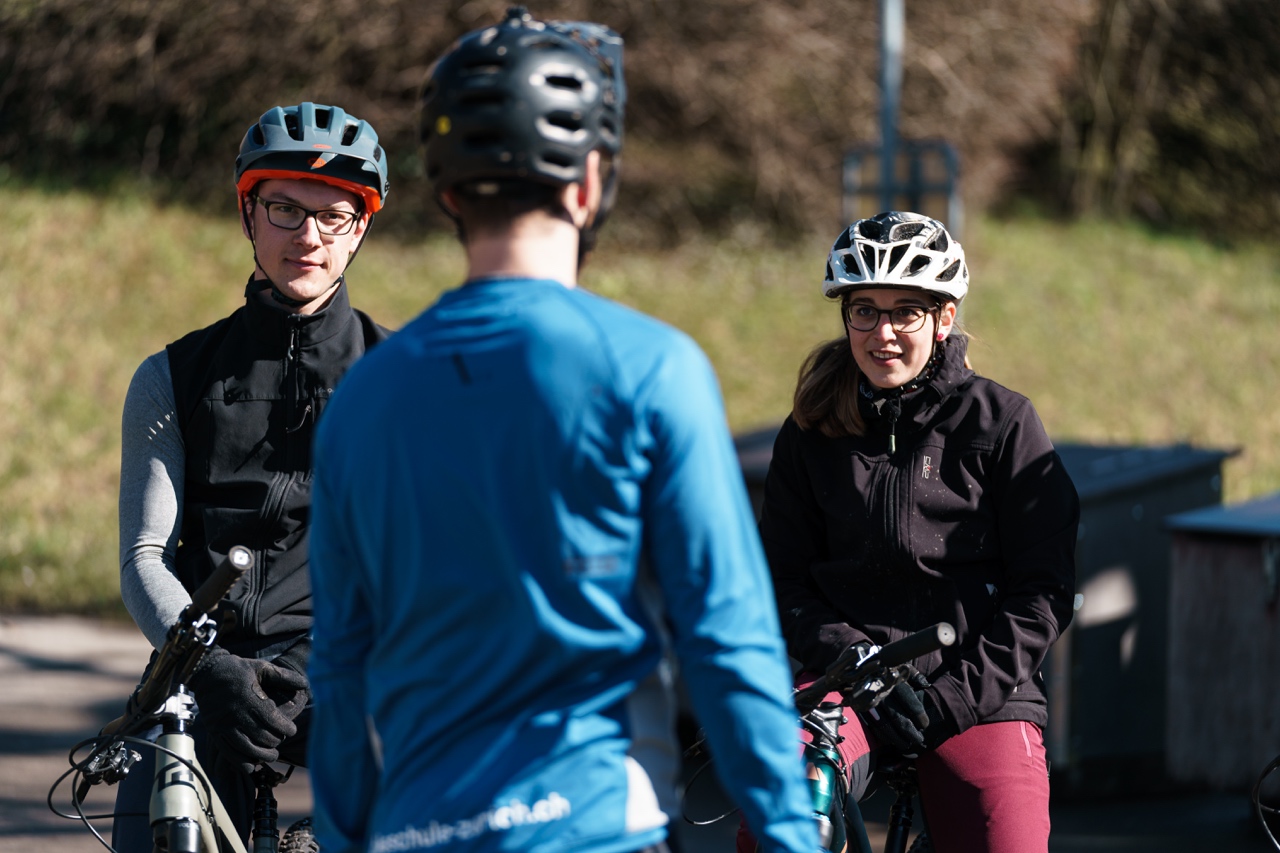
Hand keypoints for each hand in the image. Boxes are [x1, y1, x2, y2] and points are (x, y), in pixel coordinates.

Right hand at [187, 647, 309, 774]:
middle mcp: (235, 713)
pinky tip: (252, 765)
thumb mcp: (261, 668)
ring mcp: (222, 725)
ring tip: (272, 756)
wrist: (206, 673)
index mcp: (248, 697)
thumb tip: (305, 683)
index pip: (271, 719)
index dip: (285, 728)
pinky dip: (241, 762)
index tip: (292, 730)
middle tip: (281, 740)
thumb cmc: (238, 670)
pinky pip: (228, 752)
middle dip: (275, 741)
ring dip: (262, 755)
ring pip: (246, 748)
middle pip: (260, 736)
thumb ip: (283, 676)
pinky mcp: (214, 732)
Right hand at [858, 667, 930, 756]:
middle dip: (910, 732)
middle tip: (919, 740)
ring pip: (886, 725)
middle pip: (899, 717)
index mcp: (894, 682)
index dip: (919, 716)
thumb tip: (926, 684)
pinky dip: (883, 736)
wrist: (858, 667)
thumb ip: (915, 676)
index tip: (925, 725)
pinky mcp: (862, 709)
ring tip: (907, 744)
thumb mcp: (901, 667)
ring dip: (898, 737)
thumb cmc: (886, 669)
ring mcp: (871, 702)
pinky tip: (891, 741)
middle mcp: (883, 693)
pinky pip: (873, 726)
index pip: (910, 702)